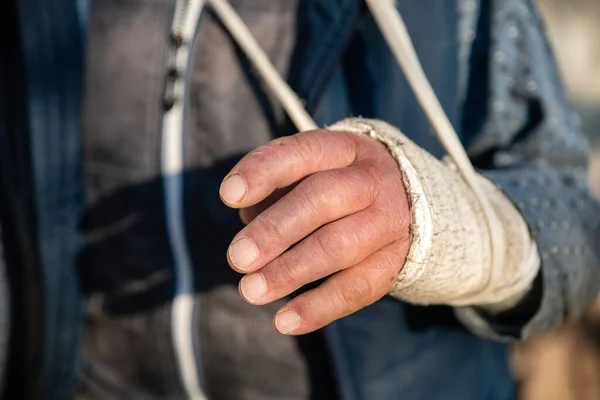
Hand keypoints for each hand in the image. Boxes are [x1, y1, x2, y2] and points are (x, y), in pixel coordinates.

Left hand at [219, 129, 410, 334]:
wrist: (406, 201)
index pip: (303, 152)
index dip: (265, 171)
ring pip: (339, 246)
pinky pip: (358, 288)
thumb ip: (276, 190)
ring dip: (290, 272)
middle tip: (237, 258)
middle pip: (322, 199)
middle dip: (275, 230)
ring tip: (250, 291)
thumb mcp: (311, 171)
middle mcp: (370, 180)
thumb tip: (249, 221)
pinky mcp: (393, 262)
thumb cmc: (337, 185)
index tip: (229, 195)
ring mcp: (387, 222)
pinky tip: (284, 321)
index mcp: (343, 149)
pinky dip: (319, 308)